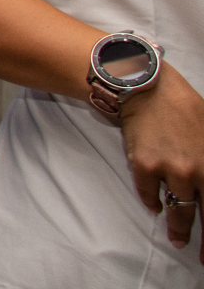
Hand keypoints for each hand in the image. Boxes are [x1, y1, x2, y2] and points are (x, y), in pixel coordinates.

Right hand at [119, 63, 203, 251]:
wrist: (145, 88)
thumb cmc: (183, 107)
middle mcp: (192, 171)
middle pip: (199, 213)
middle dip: (202, 239)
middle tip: (199, 252)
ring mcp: (166, 169)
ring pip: (175, 209)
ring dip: (176, 226)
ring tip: (176, 236)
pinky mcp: (142, 165)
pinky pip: (148, 193)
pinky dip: (152, 201)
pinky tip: (155, 203)